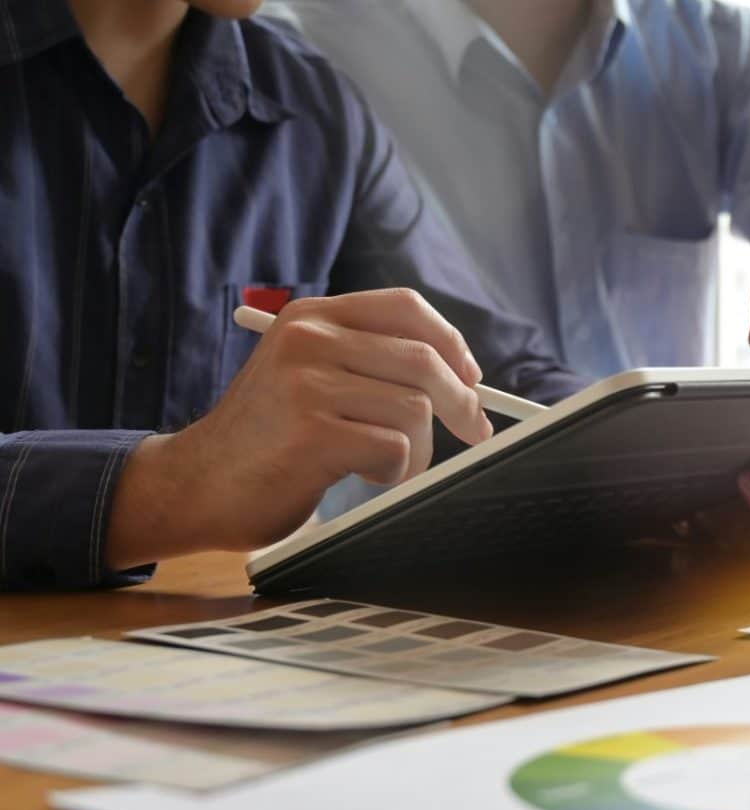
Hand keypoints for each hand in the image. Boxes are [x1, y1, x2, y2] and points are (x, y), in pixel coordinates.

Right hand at [107, 289, 491, 565]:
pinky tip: (363, 476)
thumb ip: (365, 362)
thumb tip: (459, 376)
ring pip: (415, 407)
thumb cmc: (265, 439)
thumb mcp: (306, 377)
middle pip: (423, 359)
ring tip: (387, 466)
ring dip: (419, 450)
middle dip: (462, 402)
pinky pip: (395, 447)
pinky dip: (394, 471)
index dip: (451, 342)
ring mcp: (307, 383)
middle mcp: (309, 339)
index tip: (471, 377)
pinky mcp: (311, 431)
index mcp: (312, 317)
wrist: (196, 484)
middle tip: (475, 432)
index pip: (405, 307)